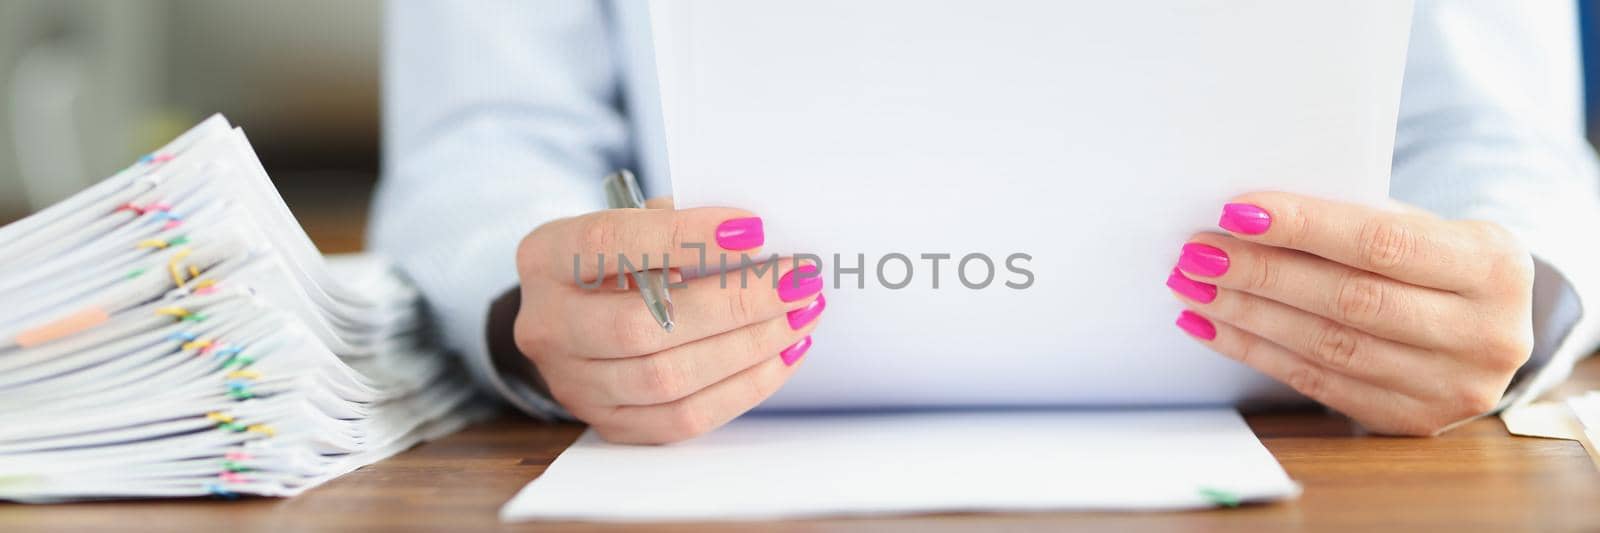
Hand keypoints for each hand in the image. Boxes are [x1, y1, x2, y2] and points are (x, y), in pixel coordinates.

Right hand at [512, 198, 824, 443]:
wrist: (577, 318)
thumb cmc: (620, 259)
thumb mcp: (633, 224)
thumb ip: (678, 227)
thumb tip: (754, 244)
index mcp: (546, 257)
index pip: (609, 243)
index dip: (684, 237)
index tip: (753, 230)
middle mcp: (548, 325)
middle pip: (643, 325)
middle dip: (734, 303)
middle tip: (798, 281)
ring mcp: (574, 383)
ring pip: (667, 378)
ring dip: (749, 347)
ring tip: (801, 316)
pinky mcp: (611, 423)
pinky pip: (684, 417)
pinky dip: (744, 387)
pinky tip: (783, 355)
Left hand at [1166, 192, 1534, 434]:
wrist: (1488, 328)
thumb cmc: (1438, 262)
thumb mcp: (1426, 228)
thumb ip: (1357, 220)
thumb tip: (1250, 216)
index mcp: (1493, 266)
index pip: (1382, 243)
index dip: (1304, 227)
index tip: (1235, 212)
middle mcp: (1484, 333)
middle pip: (1349, 300)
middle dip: (1262, 273)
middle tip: (1198, 253)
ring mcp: (1451, 387)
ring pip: (1328, 346)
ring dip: (1247, 315)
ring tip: (1193, 287)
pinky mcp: (1411, 420)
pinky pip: (1317, 383)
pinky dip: (1256, 352)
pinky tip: (1212, 327)